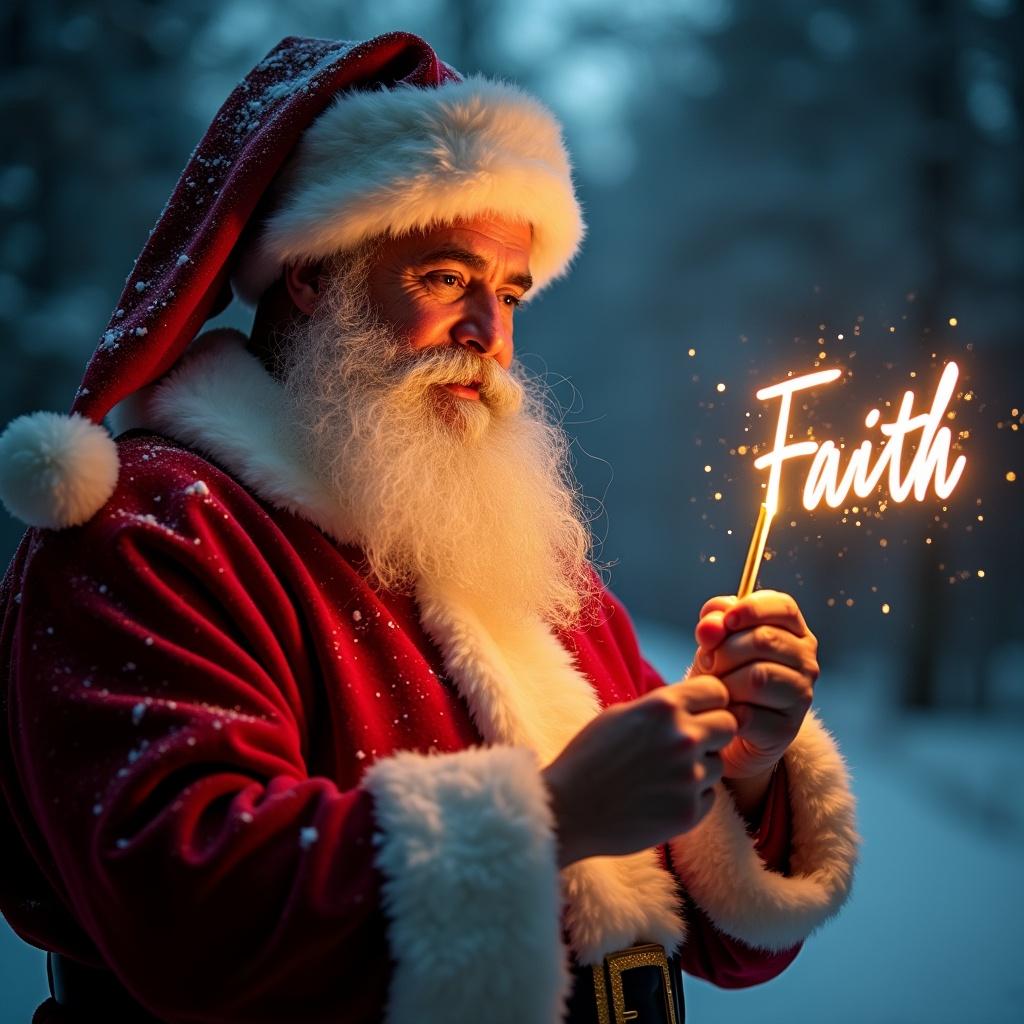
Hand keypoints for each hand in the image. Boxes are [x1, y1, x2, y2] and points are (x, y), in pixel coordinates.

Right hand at [541, 677, 736, 866]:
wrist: (568, 811)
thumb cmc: (588, 758)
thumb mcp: (620, 715)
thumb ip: (661, 707)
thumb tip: (693, 704)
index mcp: (664, 707)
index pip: (717, 690)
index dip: (710, 700)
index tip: (701, 710)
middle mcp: (683, 738)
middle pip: (729, 725)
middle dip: (713, 732)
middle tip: (688, 744)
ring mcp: (689, 777)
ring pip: (719, 765)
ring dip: (700, 768)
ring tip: (662, 776)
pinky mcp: (690, 812)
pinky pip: (709, 796)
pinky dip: (691, 796)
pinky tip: (659, 797)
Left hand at [692, 590, 817, 779]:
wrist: (726, 726)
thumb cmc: (724, 673)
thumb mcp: (715, 642)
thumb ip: (712, 625)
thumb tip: (710, 626)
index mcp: (793, 630)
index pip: (783, 606)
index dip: (752, 609)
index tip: (727, 620)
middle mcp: (805, 660)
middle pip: (764, 640)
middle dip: (725, 651)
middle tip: (708, 663)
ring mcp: (801, 695)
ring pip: (758, 677)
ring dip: (725, 682)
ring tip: (717, 689)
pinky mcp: (787, 728)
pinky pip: (749, 713)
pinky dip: (727, 711)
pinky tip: (725, 711)